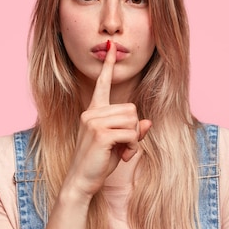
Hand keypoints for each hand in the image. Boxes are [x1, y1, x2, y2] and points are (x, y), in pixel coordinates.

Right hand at [64, 41, 151, 198]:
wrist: (82, 181)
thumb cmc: (99, 163)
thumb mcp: (118, 144)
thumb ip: (131, 130)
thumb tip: (147, 122)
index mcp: (93, 111)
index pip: (102, 84)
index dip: (108, 66)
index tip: (111, 47)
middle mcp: (91, 113)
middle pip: (131, 108)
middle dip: (134, 129)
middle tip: (125, 146)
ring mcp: (94, 122)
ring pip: (133, 120)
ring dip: (134, 139)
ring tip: (123, 152)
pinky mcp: (100, 134)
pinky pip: (131, 133)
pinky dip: (133, 147)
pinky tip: (124, 157)